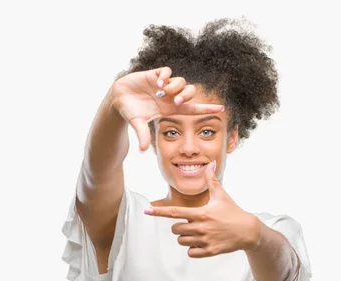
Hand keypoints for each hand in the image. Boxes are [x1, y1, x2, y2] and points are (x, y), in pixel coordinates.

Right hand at [110, 66, 224, 151]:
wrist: (118, 99)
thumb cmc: (130, 112)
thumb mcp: (137, 123)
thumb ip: (142, 134)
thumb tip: (143, 150)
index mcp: (170, 109)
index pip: (193, 108)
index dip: (207, 109)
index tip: (222, 109)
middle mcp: (170, 97)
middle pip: (189, 92)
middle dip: (185, 95)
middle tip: (175, 100)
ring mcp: (163, 85)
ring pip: (180, 81)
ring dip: (174, 86)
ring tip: (161, 91)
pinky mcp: (154, 75)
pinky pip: (167, 71)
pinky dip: (165, 75)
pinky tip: (156, 82)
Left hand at [143, 161, 260, 257]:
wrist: (248, 231)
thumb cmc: (233, 212)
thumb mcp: (221, 196)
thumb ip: (212, 180)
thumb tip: (210, 164)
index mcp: (201, 213)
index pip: (175, 212)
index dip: (159, 212)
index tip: (147, 211)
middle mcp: (201, 227)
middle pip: (175, 229)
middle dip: (179, 226)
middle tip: (190, 224)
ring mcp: (205, 240)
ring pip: (182, 241)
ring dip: (185, 238)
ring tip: (198, 233)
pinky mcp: (210, 251)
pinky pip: (191, 253)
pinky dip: (193, 249)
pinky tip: (201, 243)